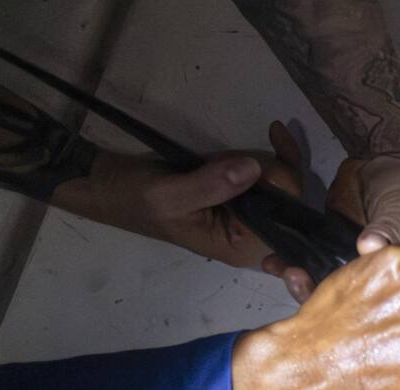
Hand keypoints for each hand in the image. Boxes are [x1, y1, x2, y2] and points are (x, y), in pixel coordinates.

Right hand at [51, 122, 301, 284]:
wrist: (107, 183)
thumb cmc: (134, 199)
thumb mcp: (168, 196)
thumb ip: (210, 186)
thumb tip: (253, 169)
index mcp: (240, 248)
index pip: (285, 223)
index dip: (287, 192)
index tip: (273, 159)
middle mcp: (252, 234)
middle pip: (292, 201)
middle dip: (274, 169)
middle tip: (237, 153)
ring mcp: (248, 213)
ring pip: (285, 184)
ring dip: (269, 158)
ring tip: (226, 154)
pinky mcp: (240, 192)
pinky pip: (273, 174)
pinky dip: (274, 152)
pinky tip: (272, 131)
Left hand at [264, 127, 399, 302]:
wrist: (388, 156)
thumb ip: (389, 228)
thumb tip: (370, 245)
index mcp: (397, 275)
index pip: (373, 301)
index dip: (349, 307)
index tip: (327, 300)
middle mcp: (371, 273)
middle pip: (342, 298)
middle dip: (315, 293)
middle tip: (296, 279)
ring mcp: (347, 257)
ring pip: (321, 280)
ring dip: (299, 278)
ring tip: (281, 268)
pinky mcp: (328, 241)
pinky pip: (308, 257)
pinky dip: (290, 260)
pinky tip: (274, 261)